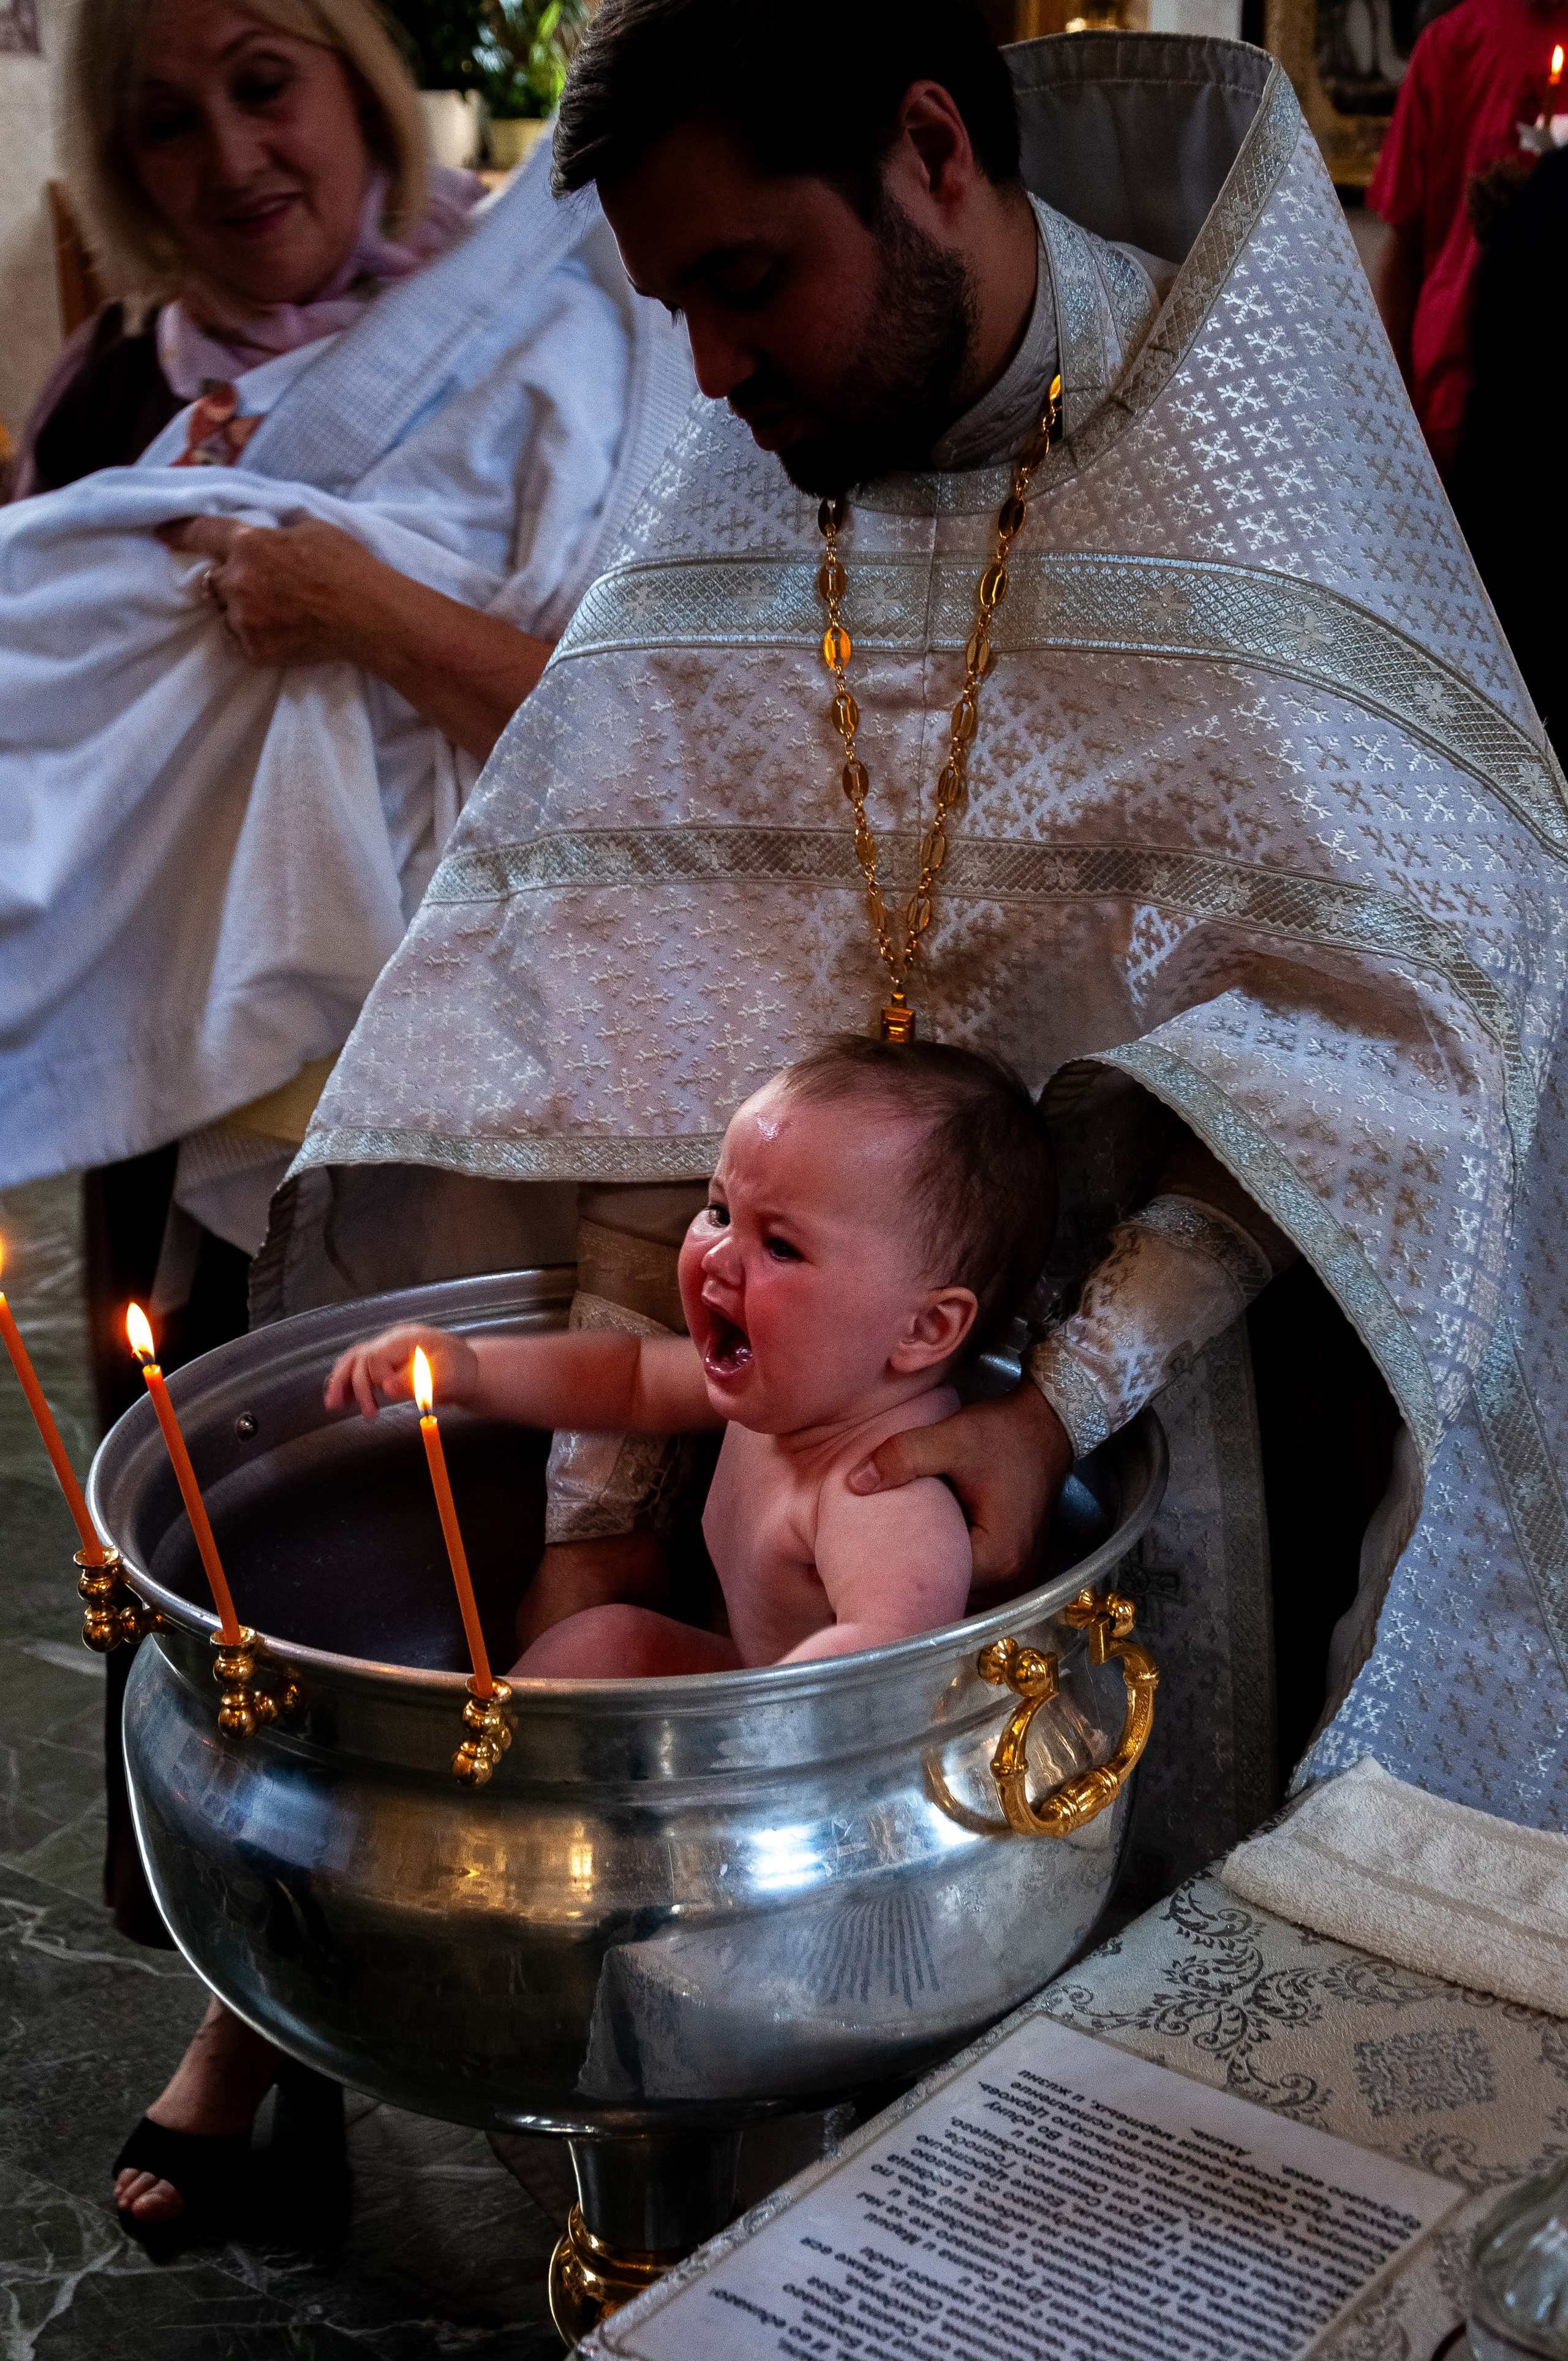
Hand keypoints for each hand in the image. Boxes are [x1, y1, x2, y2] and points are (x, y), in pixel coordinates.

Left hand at [162, 513, 385, 667]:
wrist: (370, 617)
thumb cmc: (349, 567)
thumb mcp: (313, 528)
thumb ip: (280, 531)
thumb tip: (271, 532)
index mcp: (250, 544)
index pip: (202, 532)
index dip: (179, 531)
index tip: (161, 533)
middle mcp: (238, 581)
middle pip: (212, 581)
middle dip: (229, 582)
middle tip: (259, 587)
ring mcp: (244, 619)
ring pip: (227, 614)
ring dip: (243, 612)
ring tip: (280, 614)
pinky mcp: (255, 650)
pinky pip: (243, 642)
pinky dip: (257, 638)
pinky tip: (286, 634)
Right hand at [324, 1324, 479, 1418]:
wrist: (467, 1370)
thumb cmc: (460, 1371)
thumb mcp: (445, 1375)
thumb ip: (416, 1380)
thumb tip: (387, 1387)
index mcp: (406, 1339)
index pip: (375, 1356)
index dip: (376, 1379)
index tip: (388, 1396)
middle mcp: (392, 1341)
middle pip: (359, 1357)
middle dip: (354, 1386)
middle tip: (366, 1414)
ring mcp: (387, 1350)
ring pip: (354, 1361)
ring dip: (342, 1382)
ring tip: (334, 1405)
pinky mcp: (386, 1363)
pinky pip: (360, 1369)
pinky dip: (350, 1384)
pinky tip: (343, 1399)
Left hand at [844, 1380, 1073, 1590]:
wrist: (1044, 1427)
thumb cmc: (1005, 1433)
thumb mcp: (951, 1436)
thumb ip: (902, 1457)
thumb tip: (855, 1484)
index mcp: (997, 1558)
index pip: (934, 1587)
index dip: (897, 1571)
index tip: (867, 1557)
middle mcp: (1013, 1580)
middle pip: (948, 1598)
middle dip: (914, 1579)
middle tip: (872, 1561)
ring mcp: (1018, 1580)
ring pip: (960, 1595)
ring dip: (934, 1579)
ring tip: (899, 1556)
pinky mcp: (1015, 1570)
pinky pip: (974, 1585)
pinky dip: (951, 1571)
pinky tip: (929, 1551)